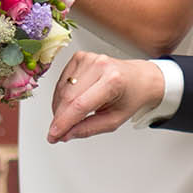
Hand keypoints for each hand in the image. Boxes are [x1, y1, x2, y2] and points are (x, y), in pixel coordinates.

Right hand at [48, 53, 165, 142]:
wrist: (138, 78)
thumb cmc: (130, 97)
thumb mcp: (114, 120)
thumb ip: (89, 129)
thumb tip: (65, 134)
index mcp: (112, 81)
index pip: (80, 105)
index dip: (63, 122)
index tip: (53, 135)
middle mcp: (99, 66)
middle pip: (68, 97)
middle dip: (59, 118)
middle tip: (57, 133)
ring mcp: (88, 58)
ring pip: (62, 90)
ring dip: (60, 108)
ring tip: (69, 118)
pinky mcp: (80, 57)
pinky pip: (62, 81)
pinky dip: (62, 96)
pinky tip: (71, 103)